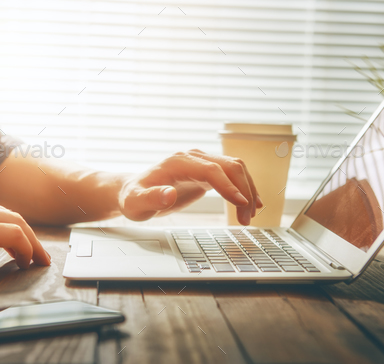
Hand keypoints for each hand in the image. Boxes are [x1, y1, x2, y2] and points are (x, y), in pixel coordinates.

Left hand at [119, 149, 261, 224]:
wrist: (133, 191)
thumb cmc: (133, 197)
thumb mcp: (136, 203)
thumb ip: (151, 198)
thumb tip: (169, 194)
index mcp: (178, 162)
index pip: (211, 169)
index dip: (228, 186)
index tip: (241, 203)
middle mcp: (193, 158)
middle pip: (229, 166)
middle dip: (243, 191)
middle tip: (246, 218)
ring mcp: (201, 163)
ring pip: (235, 169)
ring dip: (247, 190)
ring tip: (249, 216)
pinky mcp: (206, 172)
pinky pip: (232, 175)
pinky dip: (244, 188)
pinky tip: (250, 204)